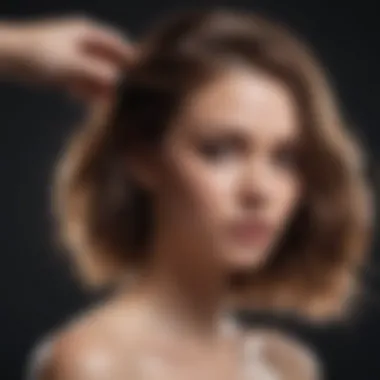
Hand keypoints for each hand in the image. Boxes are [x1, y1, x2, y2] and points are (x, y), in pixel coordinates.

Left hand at [0, 16, 134, 97]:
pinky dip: (84, 89)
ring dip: (99, 87)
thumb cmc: (40, 54)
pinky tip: (79, 98)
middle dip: (115, 79)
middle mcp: (84, 43)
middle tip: (122, 97)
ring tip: (103, 102)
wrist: (9, 57)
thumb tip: (119, 82)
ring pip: (95, 73)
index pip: (119, 45)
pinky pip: (82, 79)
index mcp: (89, 33)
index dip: (131, 60)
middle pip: (109, 61)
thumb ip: (96, 73)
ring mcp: (74, 55)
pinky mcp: (65, 67)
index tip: (141, 79)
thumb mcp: (72, 65)